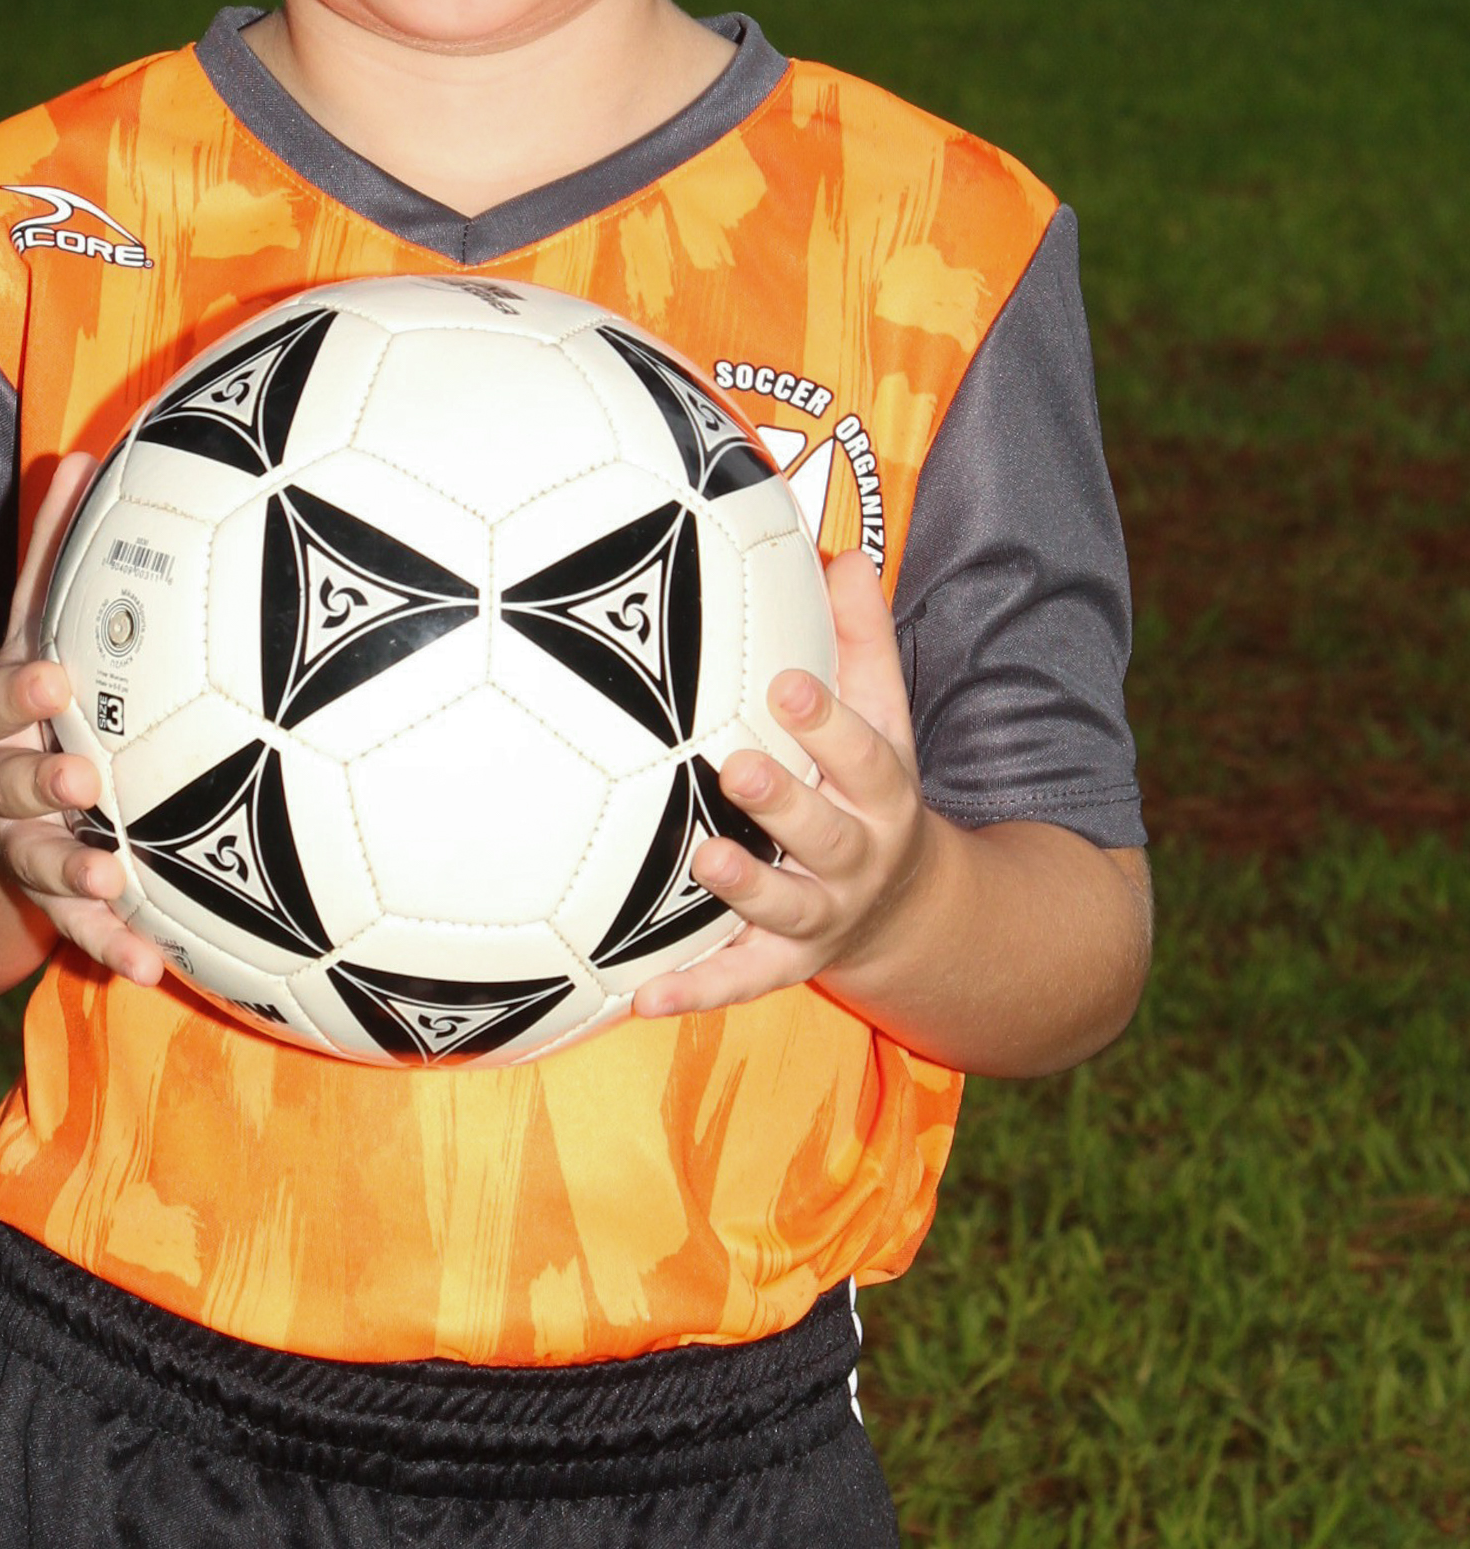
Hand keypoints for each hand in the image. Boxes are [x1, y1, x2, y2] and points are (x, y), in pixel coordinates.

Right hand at [0, 450, 165, 989]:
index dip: (18, 689)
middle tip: (80, 782)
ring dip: (74, 875)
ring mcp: (20, 847)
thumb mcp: (29, 628)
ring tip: (112, 879)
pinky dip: (116, 947)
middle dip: (37, 782)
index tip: (50, 677)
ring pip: (38, 862)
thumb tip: (81, 454)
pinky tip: (157, 967)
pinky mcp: (52, 903)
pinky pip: (81, 931)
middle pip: (3, 784)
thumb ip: (55, 556)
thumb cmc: (32, 695)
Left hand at [633, 550, 930, 1018]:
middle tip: (737, 766)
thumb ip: (859, 637)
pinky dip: (692, 992)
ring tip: (703, 861)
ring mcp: (821, 917)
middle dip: (786, 801)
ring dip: (746, 888)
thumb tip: (841, 550)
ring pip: (786, 908)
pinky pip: (736, 982)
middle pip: (827, 832)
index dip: (827, 720)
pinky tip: (640, 998)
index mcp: (882, 791)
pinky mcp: (782, 964)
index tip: (785, 683)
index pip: (863, 753)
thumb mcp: (885, 715)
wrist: (907, 909)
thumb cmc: (868, 785)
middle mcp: (856, 857)